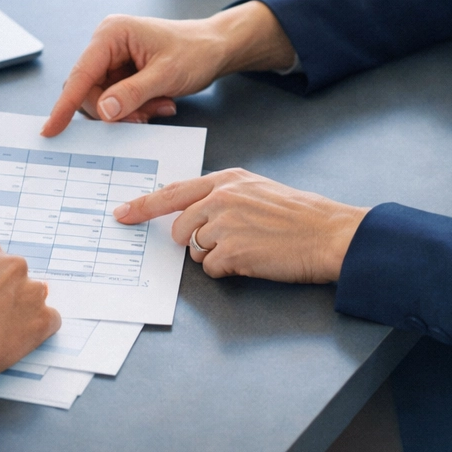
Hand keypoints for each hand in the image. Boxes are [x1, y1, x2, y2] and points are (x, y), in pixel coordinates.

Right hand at [0, 239, 61, 402]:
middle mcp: (12, 264)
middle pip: (15, 275)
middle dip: (5, 293)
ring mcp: (31, 290)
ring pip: (34, 297)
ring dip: (23, 310)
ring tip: (2, 332)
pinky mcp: (43, 318)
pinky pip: (50, 322)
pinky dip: (39, 331)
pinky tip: (20, 341)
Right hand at [41, 2, 296, 135]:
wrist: (216, 48)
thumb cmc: (195, 51)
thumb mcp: (166, 74)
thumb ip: (133, 93)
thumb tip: (103, 112)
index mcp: (111, 34)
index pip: (81, 74)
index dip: (64, 104)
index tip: (51, 129)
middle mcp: (106, 45)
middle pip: (87, 91)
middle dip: (113, 111)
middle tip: (143, 118)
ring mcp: (112, 60)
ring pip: (101, 101)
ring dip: (128, 112)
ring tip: (159, 107)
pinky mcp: (121, 74)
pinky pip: (115, 102)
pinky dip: (135, 110)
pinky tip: (159, 104)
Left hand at [114, 168, 368, 282]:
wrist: (329, 234)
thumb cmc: (299, 215)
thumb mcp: (257, 190)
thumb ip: (223, 196)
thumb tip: (194, 214)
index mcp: (226, 180)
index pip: (172, 192)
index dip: (142, 205)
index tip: (121, 213)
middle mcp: (221, 198)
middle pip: (179, 228)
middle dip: (194, 242)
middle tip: (227, 243)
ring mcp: (225, 224)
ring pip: (195, 251)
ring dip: (216, 257)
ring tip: (249, 248)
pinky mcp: (232, 252)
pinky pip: (212, 269)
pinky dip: (229, 271)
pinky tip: (254, 260)